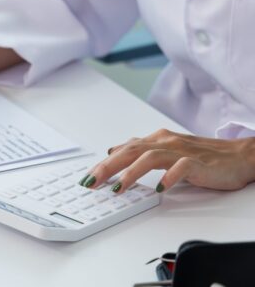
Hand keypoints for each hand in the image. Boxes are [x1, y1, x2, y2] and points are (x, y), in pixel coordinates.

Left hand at [79, 129, 254, 193]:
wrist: (239, 155)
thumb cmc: (202, 155)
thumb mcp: (166, 151)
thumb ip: (141, 151)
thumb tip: (113, 152)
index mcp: (157, 140)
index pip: (124, 149)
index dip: (104, 162)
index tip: (87, 177)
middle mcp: (165, 142)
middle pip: (130, 151)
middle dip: (108, 167)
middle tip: (91, 181)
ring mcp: (181, 151)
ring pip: (150, 157)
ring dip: (131, 172)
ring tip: (117, 187)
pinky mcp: (198, 162)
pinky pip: (181, 167)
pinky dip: (168, 177)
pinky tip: (158, 188)